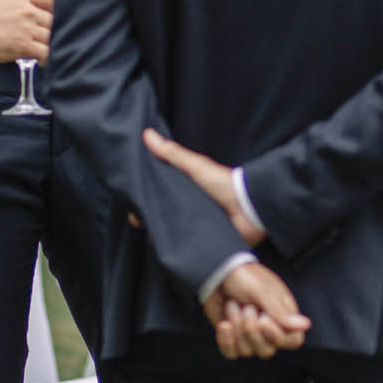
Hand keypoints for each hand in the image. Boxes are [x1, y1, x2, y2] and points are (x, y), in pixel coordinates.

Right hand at [0, 0, 52, 63]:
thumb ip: (11, 4)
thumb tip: (13, 11)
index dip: (54, 8)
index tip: (53, 14)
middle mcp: (27, 10)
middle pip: (54, 18)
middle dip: (52, 28)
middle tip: (47, 35)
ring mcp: (28, 28)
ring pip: (52, 35)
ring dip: (50, 43)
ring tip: (45, 49)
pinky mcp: (24, 46)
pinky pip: (46, 52)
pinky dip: (47, 58)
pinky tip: (42, 60)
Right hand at [144, 128, 263, 245]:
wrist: (251, 209)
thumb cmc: (224, 183)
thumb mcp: (196, 167)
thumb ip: (172, 154)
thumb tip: (147, 133)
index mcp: (181, 191)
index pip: (154, 198)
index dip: (142, 203)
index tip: (132, 208)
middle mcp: (184, 209)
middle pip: (157, 217)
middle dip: (148, 220)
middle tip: (140, 223)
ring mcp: (191, 227)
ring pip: (167, 234)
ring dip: (159, 236)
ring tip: (153, 237)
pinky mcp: (199, 243)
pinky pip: (182, 248)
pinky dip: (174, 249)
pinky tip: (166, 250)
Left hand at [204, 261, 309, 358]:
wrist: (217, 272)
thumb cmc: (245, 277)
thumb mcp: (263, 290)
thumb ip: (281, 311)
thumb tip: (305, 325)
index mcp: (283, 316)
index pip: (293, 341)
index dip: (278, 337)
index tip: (263, 320)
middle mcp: (269, 330)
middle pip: (267, 351)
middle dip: (251, 330)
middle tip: (246, 307)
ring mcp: (249, 336)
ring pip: (247, 351)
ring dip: (237, 327)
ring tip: (234, 306)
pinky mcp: (232, 339)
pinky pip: (231, 353)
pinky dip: (225, 340)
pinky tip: (224, 324)